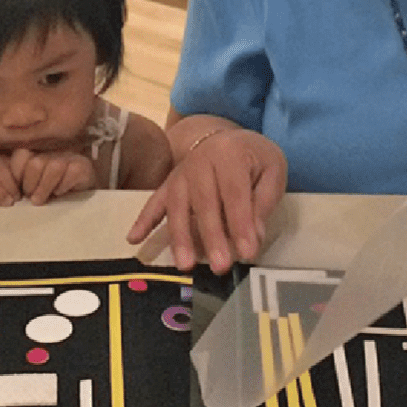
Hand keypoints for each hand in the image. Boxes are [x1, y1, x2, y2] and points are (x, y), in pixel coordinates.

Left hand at [9, 148, 98, 204]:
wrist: (81, 191)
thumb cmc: (50, 187)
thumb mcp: (31, 183)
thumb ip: (19, 179)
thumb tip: (9, 190)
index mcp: (36, 149)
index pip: (21, 154)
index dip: (16, 174)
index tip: (18, 190)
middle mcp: (52, 149)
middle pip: (35, 163)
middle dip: (29, 184)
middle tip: (30, 197)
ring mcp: (69, 156)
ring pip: (53, 168)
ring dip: (44, 189)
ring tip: (40, 200)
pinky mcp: (83, 166)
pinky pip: (71, 173)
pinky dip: (63, 186)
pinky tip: (60, 192)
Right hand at [126, 119, 286, 272]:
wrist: (229, 140)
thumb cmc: (253, 158)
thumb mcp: (272, 172)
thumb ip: (264, 202)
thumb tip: (254, 237)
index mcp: (229, 153)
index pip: (234, 193)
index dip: (240, 224)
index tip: (247, 252)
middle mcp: (200, 160)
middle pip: (204, 202)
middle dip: (212, 236)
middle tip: (221, 266)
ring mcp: (181, 172)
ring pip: (178, 206)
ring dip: (180, 237)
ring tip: (185, 264)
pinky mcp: (169, 183)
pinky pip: (154, 202)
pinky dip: (144, 220)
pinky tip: (134, 239)